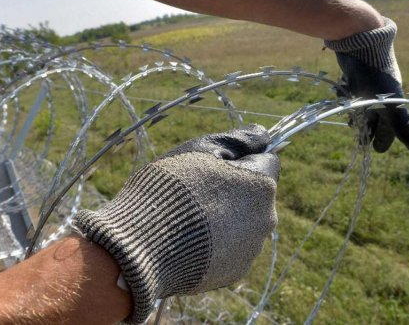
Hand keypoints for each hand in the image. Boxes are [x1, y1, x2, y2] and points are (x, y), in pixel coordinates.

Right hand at [74, 125, 278, 322]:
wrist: (142, 246)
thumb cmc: (170, 189)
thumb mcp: (200, 150)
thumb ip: (237, 140)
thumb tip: (264, 135)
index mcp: (262, 186)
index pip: (266, 161)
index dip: (239, 158)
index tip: (213, 164)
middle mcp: (265, 220)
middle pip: (254, 195)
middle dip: (232, 190)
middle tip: (194, 191)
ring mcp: (250, 250)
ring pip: (241, 223)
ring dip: (223, 217)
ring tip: (185, 218)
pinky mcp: (233, 272)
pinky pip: (228, 250)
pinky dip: (213, 244)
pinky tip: (186, 240)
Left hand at [325, 17, 408, 153]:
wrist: (360, 39)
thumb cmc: (374, 72)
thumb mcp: (388, 102)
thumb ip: (403, 126)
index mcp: (391, 102)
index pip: (390, 126)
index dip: (384, 139)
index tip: (378, 150)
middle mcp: (381, 92)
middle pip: (375, 115)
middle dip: (370, 127)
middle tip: (362, 137)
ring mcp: (368, 81)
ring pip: (363, 102)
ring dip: (358, 112)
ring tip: (351, 121)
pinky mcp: (355, 71)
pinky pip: (353, 87)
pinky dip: (349, 94)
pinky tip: (341, 94)